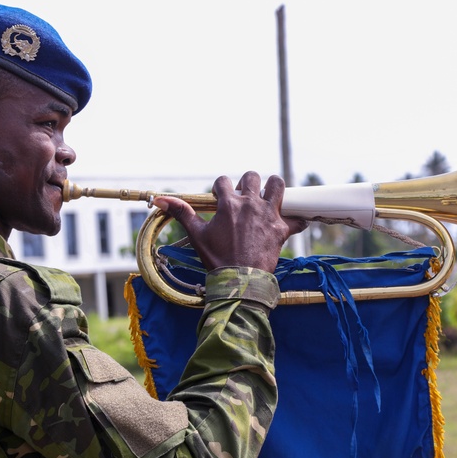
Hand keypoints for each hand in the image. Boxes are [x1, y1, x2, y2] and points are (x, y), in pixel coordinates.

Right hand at [153, 172, 307, 272]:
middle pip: (252, 177)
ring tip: (269, 199)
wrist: (239, 280)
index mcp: (229, 203)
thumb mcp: (197, 234)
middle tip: (244, 199)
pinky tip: (292, 223)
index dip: (220, 188)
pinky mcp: (282, 229)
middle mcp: (250, 204)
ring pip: (278, 185)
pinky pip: (298, 218)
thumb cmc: (217, 258)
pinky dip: (297, 220)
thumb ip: (181, 212)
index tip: (220, 199)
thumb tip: (159, 199)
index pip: (223, 181)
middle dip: (247, 183)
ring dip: (274, 188)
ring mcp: (268, 214)